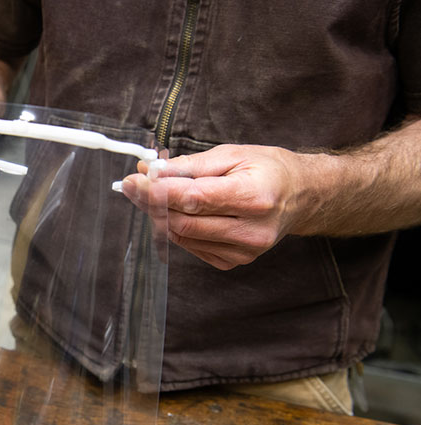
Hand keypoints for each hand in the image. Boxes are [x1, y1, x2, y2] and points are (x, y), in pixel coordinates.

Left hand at [121, 144, 304, 269]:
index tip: (133, 181)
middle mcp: (251, 230)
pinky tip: (182, 211)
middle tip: (135, 185)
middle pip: (184, 221)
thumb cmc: (267, 170)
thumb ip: (190, 165)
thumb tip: (152, 172)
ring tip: (158, 193)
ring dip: (161, 215)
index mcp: (255, 197)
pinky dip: (178, 227)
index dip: (158, 191)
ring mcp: (243, 251)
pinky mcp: (233, 261)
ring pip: (182, 236)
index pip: (195, 199)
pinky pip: (190, 245)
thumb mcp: (232, 154)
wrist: (300, 197)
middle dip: (153, 203)